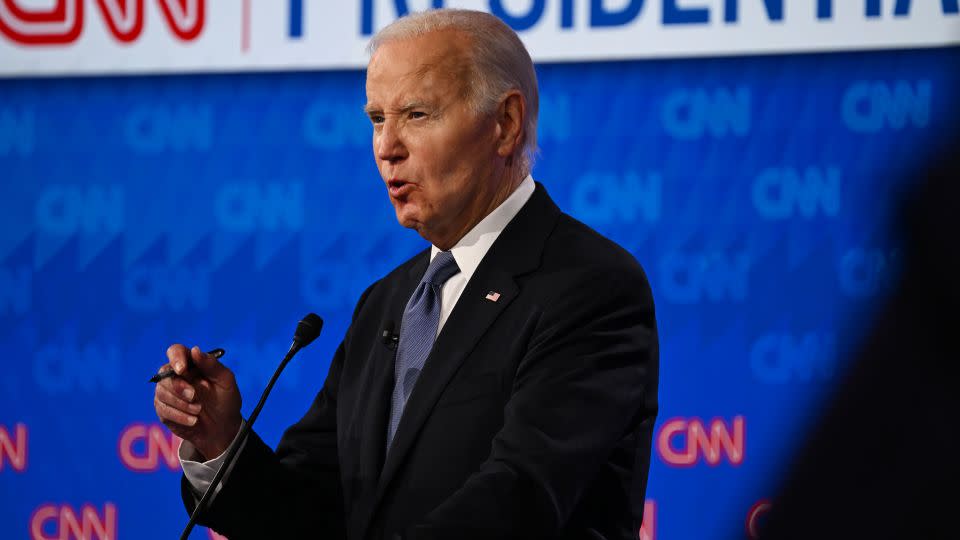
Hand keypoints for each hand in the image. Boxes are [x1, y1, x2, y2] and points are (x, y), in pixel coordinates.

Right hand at [154, 344, 241, 460]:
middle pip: (165, 374)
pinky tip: (193, 420)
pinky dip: (179, 416)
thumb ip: (211, 365)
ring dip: (181, 404)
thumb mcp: (225, 381)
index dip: (175, 358)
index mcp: (192, 364)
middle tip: (194, 396)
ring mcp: (168, 392)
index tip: (182, 369)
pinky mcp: (164, 409)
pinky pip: (163, 410)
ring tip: (199, 410)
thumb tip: (195, 350)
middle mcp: (177, 376)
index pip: (176, 351)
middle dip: (178, 386)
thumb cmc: (226, 400)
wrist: (223, 428)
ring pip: (161, 392)